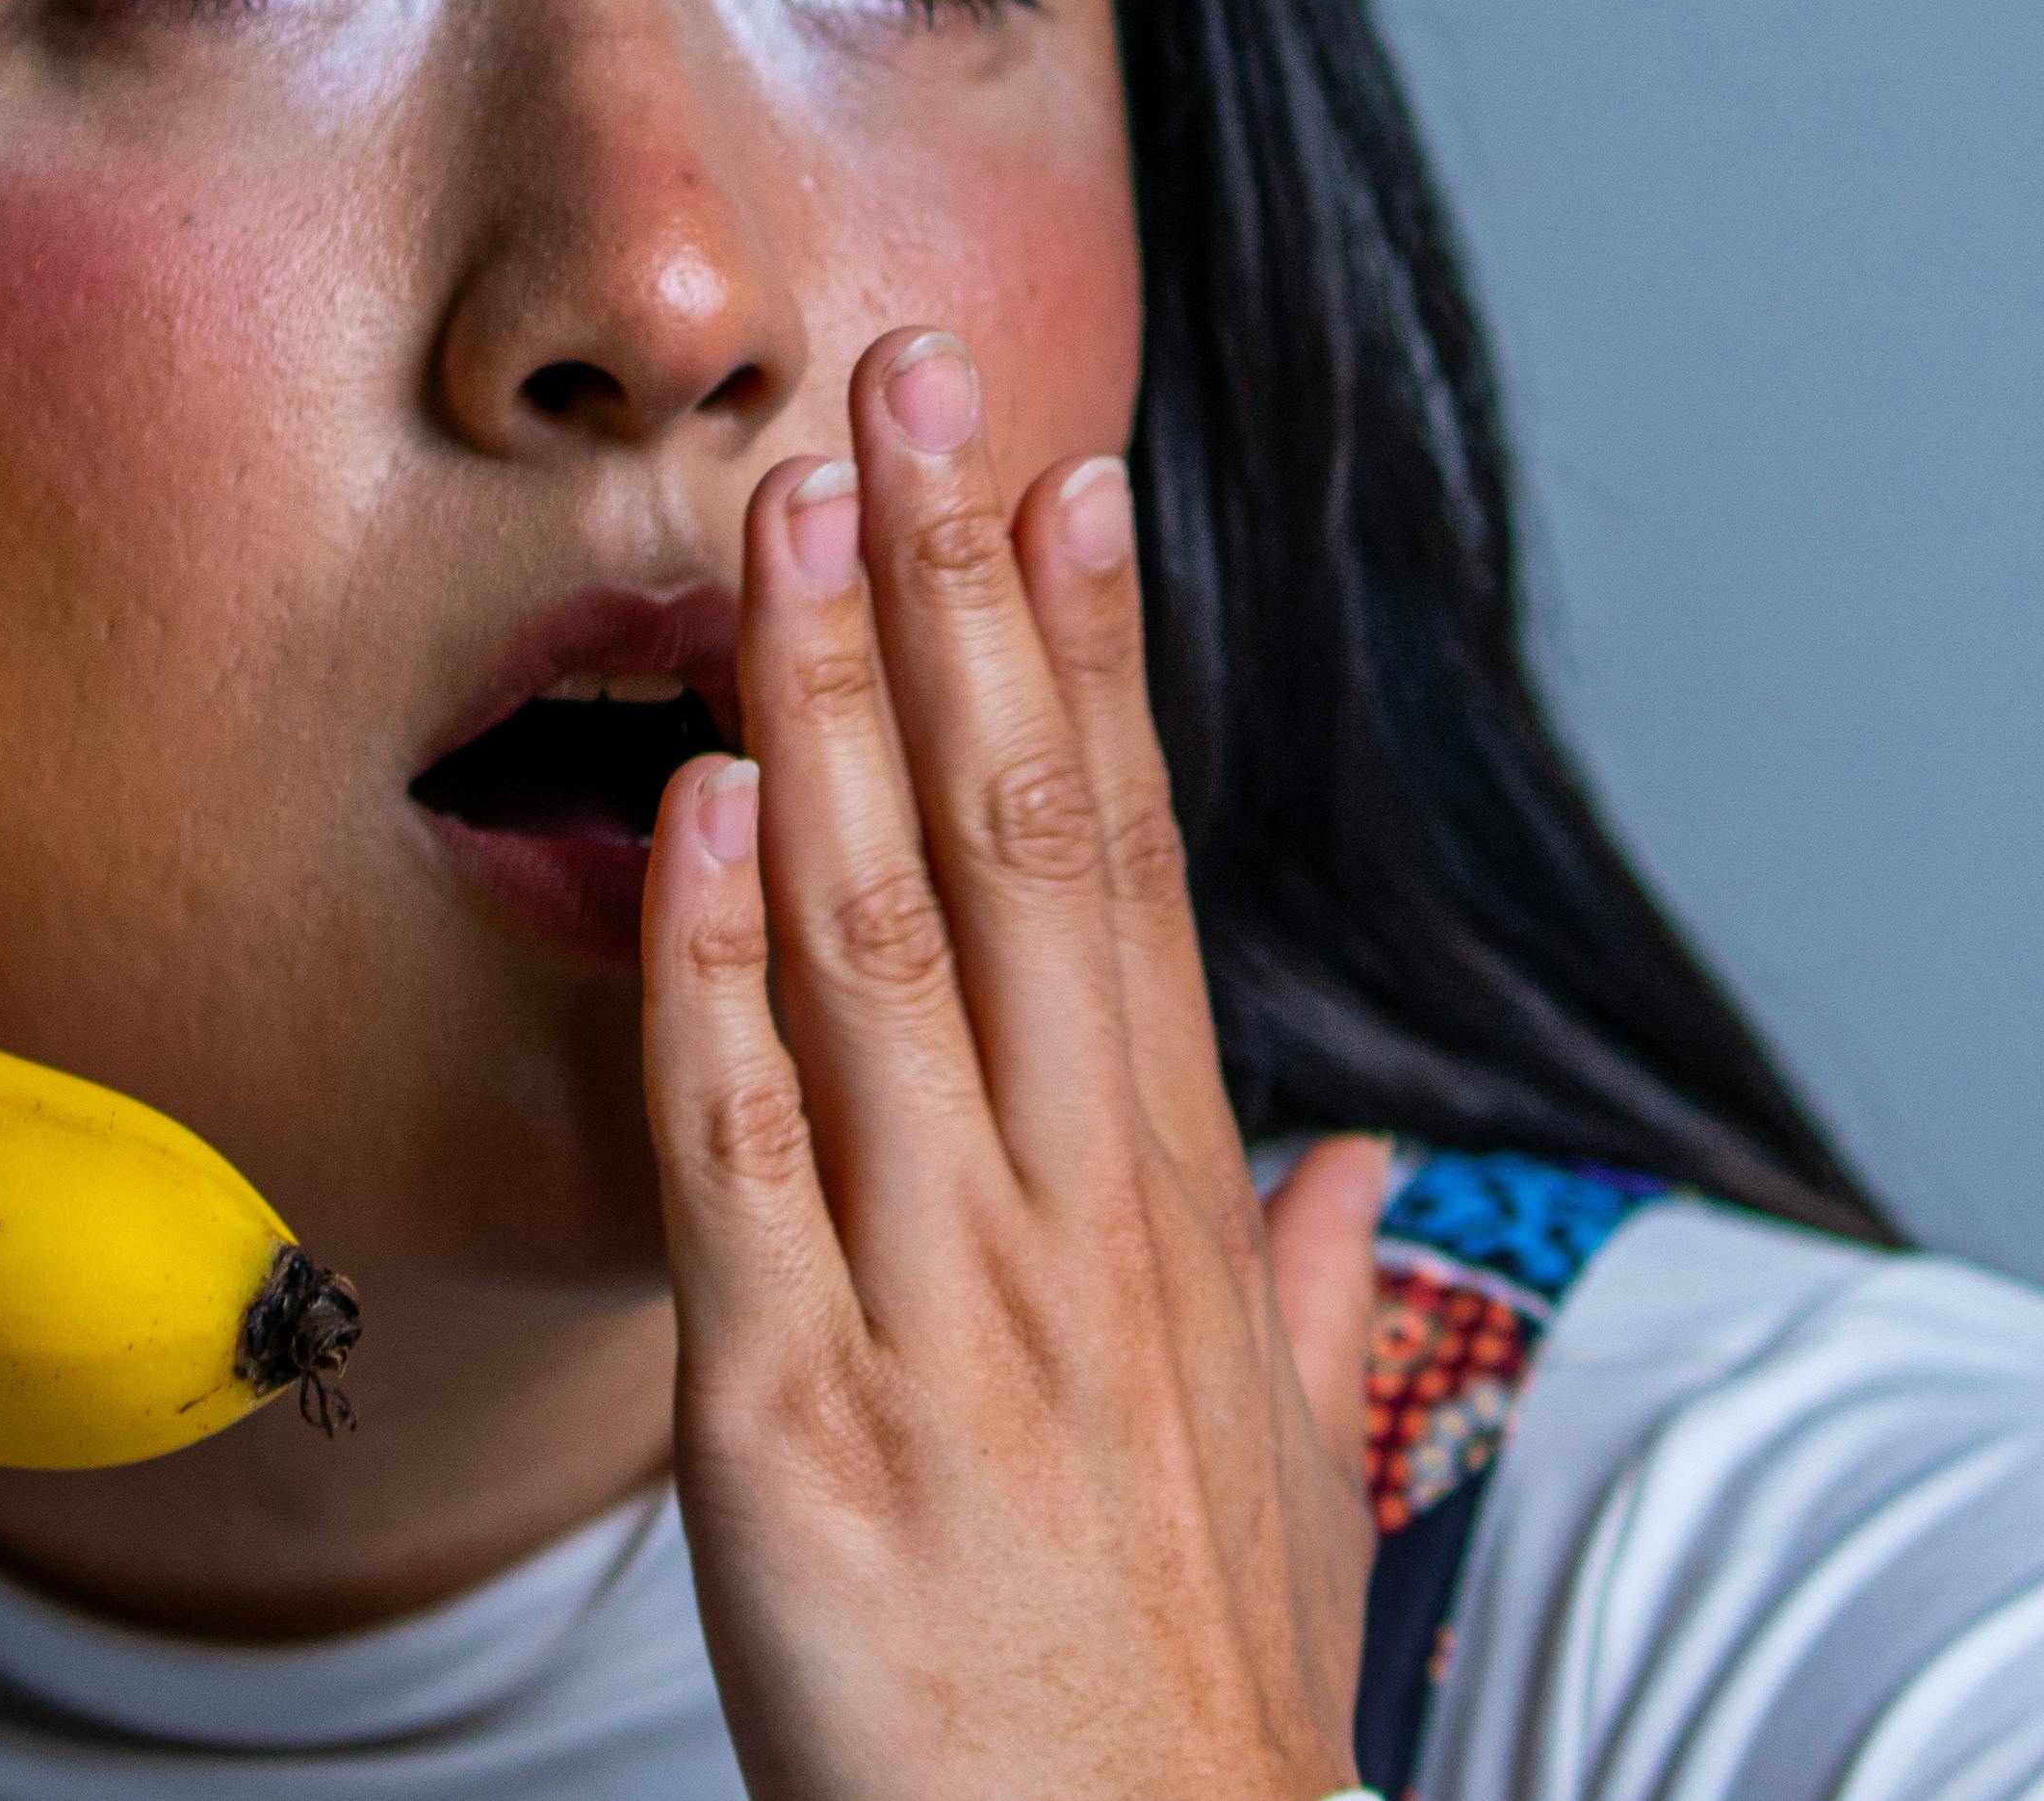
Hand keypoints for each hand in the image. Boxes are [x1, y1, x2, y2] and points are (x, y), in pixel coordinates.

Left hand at [647, 330, 1395, 1800]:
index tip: (1058, 471)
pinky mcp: (795, 1428)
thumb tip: (1358, 1171)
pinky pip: (739, 1161)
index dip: (1090, 657)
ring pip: (877, 943)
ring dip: (827, 705)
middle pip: (1022, 842)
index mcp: (1179, 1215)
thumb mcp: (1294, 1485)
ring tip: (783, 511)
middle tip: (905, 376)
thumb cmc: (1193, 1722)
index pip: (1136, 867)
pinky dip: (706, 974)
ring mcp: (942, 1309)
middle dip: (956, 593)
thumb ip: (1317, 1301)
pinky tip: (685, 814)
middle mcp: (1077, 1221)